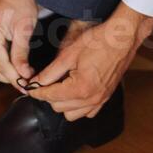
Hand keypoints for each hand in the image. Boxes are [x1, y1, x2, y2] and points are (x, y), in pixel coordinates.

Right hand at [0, 0, 38, 88]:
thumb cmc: (21, 3)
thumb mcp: (24, 28)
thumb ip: (21, 53)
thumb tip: (23, 75)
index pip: (1, 65)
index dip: (15, 78)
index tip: (29, 86)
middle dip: (10, 79)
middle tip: (28, 84)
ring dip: (6, 74)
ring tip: (24, 78)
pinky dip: (3, 66)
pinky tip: (16, 68)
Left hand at [23, 3, 152, 120]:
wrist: (122, 38)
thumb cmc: (98, 41)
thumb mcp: (69, 54)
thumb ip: (50, 72)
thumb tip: (35, 82)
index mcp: (80, 88)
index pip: (50, 96)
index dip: (37, 91)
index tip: (30, 87)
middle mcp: (91, 99)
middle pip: (58, 108)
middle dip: (50, 95)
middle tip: (47, 81)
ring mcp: (100, 100)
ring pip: (72, 114)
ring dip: (63, 103)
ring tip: (62, 85)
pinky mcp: (106, 98)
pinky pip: (87, 112)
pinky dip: (78, 106)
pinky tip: (76, 91)